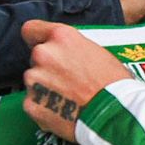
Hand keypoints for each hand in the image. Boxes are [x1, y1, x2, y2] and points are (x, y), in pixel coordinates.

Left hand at [21, 20, 131, 141]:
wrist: (114, 114)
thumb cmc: (114, 84)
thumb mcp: (98, 52)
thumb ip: (74, 48)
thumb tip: (67, 54)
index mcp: (62, 37)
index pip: (31, 29)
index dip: (37, 38)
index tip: (43, 46)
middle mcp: (44, 54)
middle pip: (36, 58)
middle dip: (48, 67)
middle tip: (69, 80)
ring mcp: (34, 80)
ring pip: (34, 81)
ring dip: (45, 88)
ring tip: (69, 99)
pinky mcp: (31, 104)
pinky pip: (34, 103)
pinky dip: (45, 108)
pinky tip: (64, 112)